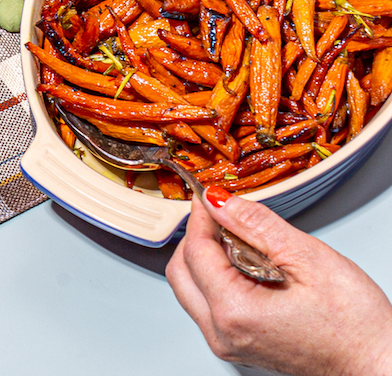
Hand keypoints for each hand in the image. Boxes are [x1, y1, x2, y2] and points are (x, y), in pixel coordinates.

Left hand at [166, 189, 391, 375]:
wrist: (377, 363)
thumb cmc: (356, 325)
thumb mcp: (309, 258)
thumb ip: (257, 225)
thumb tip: (220, 202)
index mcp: (234, 312)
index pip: (195, 252)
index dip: (201, 217)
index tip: (210, 195)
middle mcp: (222, 334)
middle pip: (181, 271)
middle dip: (198, 238)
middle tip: (225, 217)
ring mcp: (228, 343)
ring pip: (191, 289)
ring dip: (208, 258)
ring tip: (246, 244)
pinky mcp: (238, 345)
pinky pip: (209, 305)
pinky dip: (219, 279)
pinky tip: (251, 268)